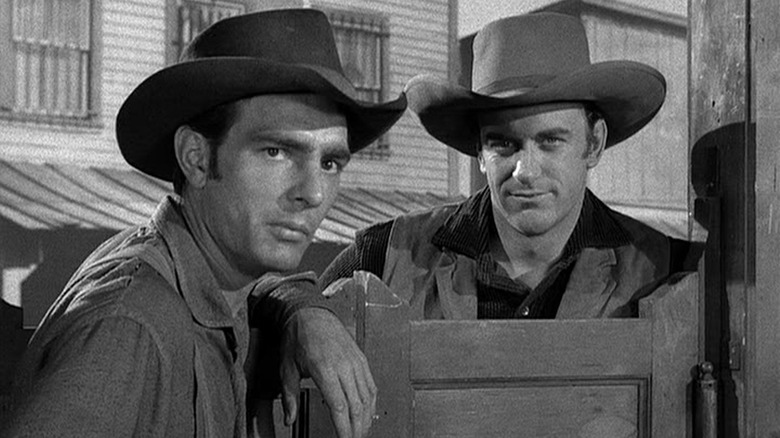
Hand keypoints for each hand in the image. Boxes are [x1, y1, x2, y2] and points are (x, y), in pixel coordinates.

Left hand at [280, 307, 375, 437]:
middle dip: (356, 428)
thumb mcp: (286, 368)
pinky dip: (371, 401)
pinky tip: (367, 411)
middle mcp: (343, 365)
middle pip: (356, 405)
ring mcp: (355, 361)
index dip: (343, 428)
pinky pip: (370, 384)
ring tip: (360, 431)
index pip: (339, 406)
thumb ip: (288, 396)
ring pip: (367, 396)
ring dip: (366, 417)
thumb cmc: (297, 337)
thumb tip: (288, 418)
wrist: (310, 312)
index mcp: (324, 369)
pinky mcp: (361, 358)